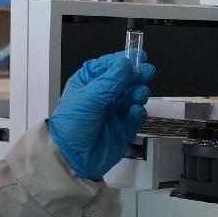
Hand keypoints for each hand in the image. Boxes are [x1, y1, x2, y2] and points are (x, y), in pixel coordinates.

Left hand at [48, 51, 154, 179]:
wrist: (72, 160)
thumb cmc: (72, 126)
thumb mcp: (89, 98)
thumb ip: (111, 81)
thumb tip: (127, 64)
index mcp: (88, 83)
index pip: (108, 66)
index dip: (123, 60)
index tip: (139, 56)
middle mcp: (101, 95)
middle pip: (125, 79)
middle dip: (136, 76)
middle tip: (146, 73)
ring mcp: (113, 112)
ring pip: (132, 96)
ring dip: (138, 93)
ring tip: (138, 96)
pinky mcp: (122, 128)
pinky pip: (135, 116)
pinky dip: (137, 112)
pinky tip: (134, 112)